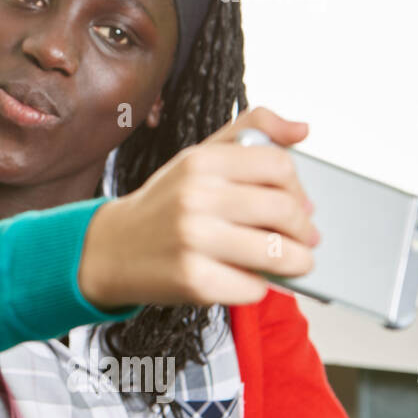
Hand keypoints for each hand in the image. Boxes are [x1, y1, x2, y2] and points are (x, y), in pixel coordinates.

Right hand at [77, 106, 319, 309]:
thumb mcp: (199, 157)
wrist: (112, 249)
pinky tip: (243, 277)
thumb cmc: (166, 204)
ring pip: (280, 254)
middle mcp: (194, 196)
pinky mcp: (194, 281)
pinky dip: (257, 287)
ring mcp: (193, 240)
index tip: (298, 204)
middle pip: (285, 210)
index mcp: (199, 161)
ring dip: (296, 263)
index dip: (298, 188)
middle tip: (302, 239)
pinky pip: (254, 287)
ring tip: (290, 262)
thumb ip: (251, 131)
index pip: (279, 165)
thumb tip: (302, 129)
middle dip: (305, 230)